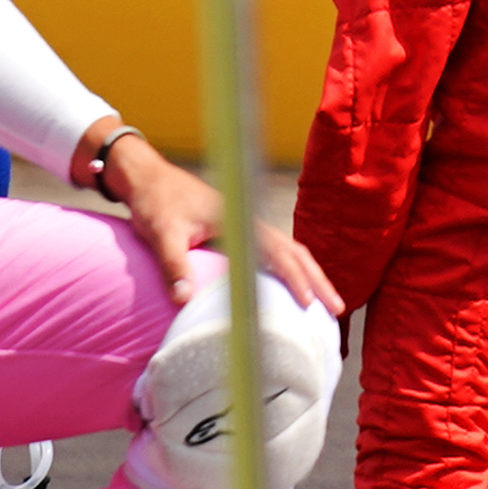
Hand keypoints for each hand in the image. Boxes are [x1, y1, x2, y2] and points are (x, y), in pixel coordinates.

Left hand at [97, 128, 341, 318]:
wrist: (148, 178)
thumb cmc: (156, 202)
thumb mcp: (162, 232)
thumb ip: (173, 265)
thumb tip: (182, 301)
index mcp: (239, 220)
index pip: (277, 253)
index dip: (295, 279)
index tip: (310, 304)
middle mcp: (250, 222)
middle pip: (295, 252)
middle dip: (318, 280)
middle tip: (338, 310)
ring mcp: (247, 225)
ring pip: (290, 251)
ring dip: (310, 275)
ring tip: (327, 302)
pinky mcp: (240, 230)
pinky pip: (276, 252)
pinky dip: (293, 269)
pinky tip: (294, 285)